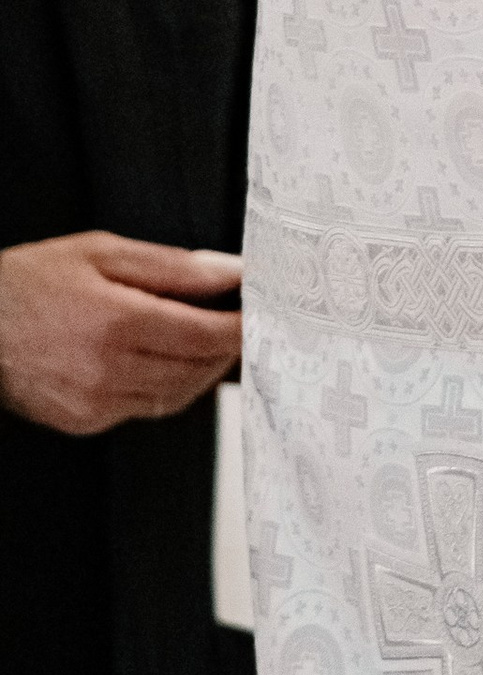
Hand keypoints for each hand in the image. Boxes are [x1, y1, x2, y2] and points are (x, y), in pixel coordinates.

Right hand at [0, 233, 242, 435]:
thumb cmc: (29, 283)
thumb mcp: (103, 252)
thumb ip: (174, 266)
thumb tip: (230, 271)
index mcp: (117, 323)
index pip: (207, 335)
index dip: (242, 325)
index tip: (259, 311)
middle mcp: (108, 371)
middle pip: (199, 369)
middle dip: (228, 348)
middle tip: (242, 323)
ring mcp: (96, 404)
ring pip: (178, 395)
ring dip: (203, 371)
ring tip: (210, 341)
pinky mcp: (85, 422)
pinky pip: (147, 409)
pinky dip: (169, 387)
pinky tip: (168, 362)